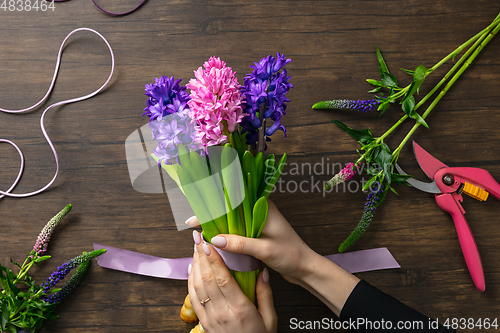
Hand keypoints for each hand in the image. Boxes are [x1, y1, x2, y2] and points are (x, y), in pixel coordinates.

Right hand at [186, 200, 321, 284]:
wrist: (305, 268)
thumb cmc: (291, 255)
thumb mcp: (264, 249)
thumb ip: (241, 244)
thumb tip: (215, 240)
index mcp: (262, 206)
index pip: (232, 200)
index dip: (212, 207)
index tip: (195, 217)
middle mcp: (259, 211)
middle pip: (229, 209)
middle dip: (210, 216)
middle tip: (192, 225)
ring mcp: (258, 222)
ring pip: (232, 221)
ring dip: (217, 226)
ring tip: (199, 233)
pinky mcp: (257, 234)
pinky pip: (237, 231)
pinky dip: (226, 235)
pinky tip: (215, 242)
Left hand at [188, 230, 276, 332]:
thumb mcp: (270, 319)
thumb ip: (265, 294)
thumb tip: (262, 271)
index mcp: (240, 309)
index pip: (223, 279)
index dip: (214, 259)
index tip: (209, 242)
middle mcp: (222, 313)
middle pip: (207, 279)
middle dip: (201, 255)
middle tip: (198, 237)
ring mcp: (210, 319)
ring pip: (198, 286)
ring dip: (194, 264)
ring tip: (195, 247)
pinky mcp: (204, 323)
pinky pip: (194, 298)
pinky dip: (190, 281)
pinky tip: (192, 268)